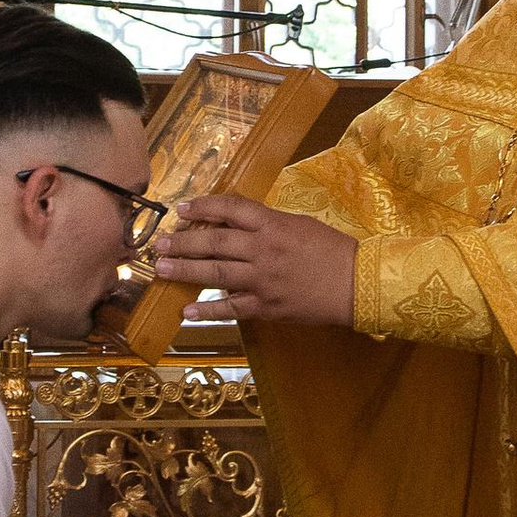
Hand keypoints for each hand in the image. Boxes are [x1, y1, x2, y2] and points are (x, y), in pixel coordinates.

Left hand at [150, 194, 356, 324]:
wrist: (356, 284)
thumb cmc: (332, 250)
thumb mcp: (300, 224)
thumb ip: (267, 223)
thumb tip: (234, 224)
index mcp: (273, 224)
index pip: (230, 209)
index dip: (202, 206)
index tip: (181, 209)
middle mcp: (263, 250)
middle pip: (214, 241)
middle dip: (182, 242)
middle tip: (159, 243)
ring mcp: (262, 280)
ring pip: (215, 273)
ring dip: (184, 270)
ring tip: (161, 269)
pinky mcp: (266, 307)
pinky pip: (231, 308)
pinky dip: (207, 309)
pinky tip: (186, 310)